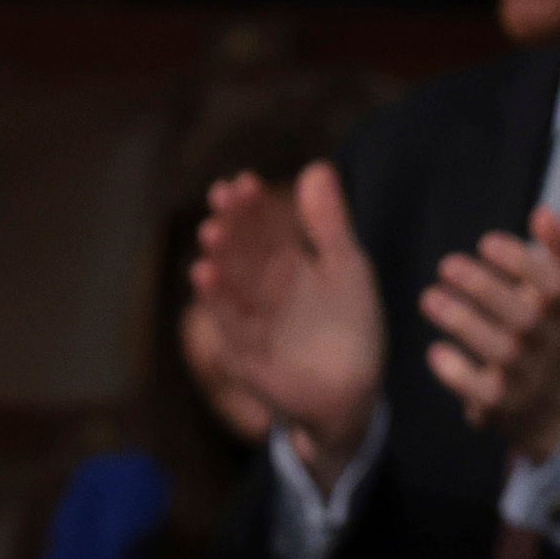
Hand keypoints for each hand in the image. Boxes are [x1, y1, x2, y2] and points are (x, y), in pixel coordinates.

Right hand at [188, 162, 383, 474]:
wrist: (355, 391)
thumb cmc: (351, 328)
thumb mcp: (347, 267)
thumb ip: (331, 224)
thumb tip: (317, 167)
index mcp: (284, 263)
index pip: (263, 227)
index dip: (252, 205)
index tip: (244, 182)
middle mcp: (261, 288)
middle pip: (242, 250)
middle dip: (231, 224)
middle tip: (221, 196)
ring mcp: (251, 322)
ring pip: (230, 284)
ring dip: (219, 258)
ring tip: (211, 232)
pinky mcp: (246, 356)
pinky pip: (229, 326)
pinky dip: (217, 302)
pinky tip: (204, 274)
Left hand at [420, 208, 559, 464]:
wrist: (552, 406)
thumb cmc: (548, 333)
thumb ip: (557, 251)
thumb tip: (543, 213)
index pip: (554, 285)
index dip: (521, 262)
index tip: (486, 242)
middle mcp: (549, 344)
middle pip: (524, 317)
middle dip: (483, 287)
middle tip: (446, 264)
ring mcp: (526, 376)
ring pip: (498, 351)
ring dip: (461, 321)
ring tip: (429, 297)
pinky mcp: (501, 404)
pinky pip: (479, 390)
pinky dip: (456, 372)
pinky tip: (435, 351)